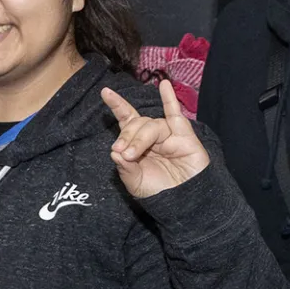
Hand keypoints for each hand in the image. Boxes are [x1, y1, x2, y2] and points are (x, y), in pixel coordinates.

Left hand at [101, 79, 208, 197]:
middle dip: (126, 136)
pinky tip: (164, 85)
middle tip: (123, 153)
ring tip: (134, 155)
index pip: (126, 120)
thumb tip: (115, 151)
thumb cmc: (159, 193)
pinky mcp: (184, 136)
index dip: (117, 106)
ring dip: (139, 138)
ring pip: (151, 125)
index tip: (105, 93)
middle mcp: (152, 136)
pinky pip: (175, 114)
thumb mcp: (135, 182)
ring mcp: (168, 135)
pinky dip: (169, 99)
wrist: (183, 202)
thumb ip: (125, 168)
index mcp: (137, 144)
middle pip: (136, 123)